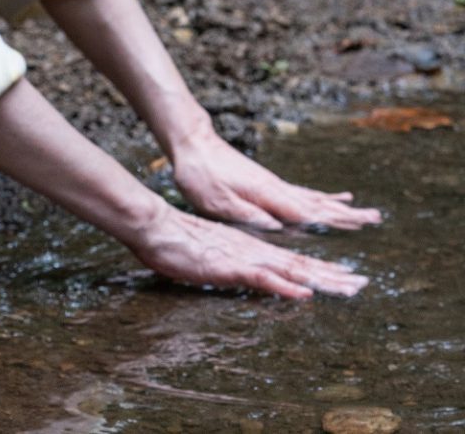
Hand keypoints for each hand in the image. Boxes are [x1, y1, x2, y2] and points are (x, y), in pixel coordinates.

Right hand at [129, 203, 368, 298]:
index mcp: (252, 250)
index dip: (322, 270)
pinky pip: (262, 279)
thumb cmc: (177, 242)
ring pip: (290, 271)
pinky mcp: (229, 266)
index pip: (293, 262)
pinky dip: (285, 287)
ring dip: (321, 280)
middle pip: (300, 266)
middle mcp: (255, 252)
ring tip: (348, 288)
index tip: (348, 278)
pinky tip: (303, 293)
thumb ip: (233, 264)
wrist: (155, 227)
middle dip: (334, 276)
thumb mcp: (212, 256)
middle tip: (364, 285)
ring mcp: (244, 258)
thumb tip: (249, 273)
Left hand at [170, 129, 381, 231]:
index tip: (359, 227)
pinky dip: (322, 198)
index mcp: (266, 195)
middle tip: (376, 218)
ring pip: (314, 198)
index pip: (305, 212)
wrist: (193, 143)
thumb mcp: (216, 201)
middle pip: (318, 204)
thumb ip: (247, 215)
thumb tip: (278, 228)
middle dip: (346, 214)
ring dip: (340, 207)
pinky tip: (336, 198)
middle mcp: (276, 188)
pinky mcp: (267, 182)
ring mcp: (273, 184)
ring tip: (366, 213)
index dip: (331, 222)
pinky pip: (302, 193)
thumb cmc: (199, 174)